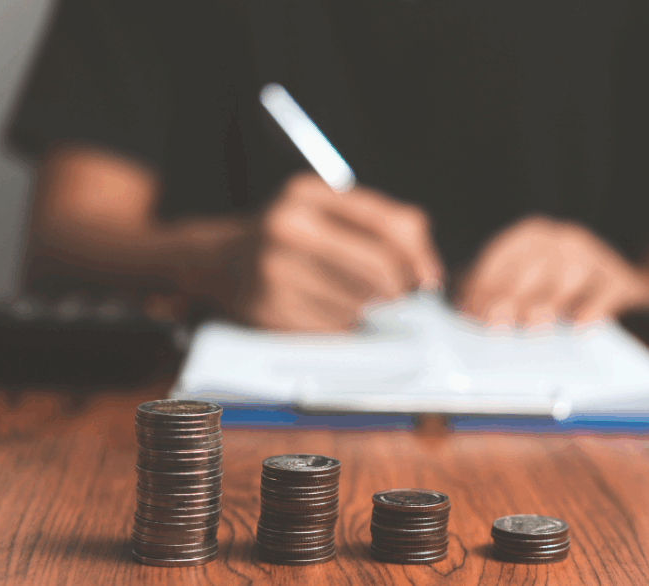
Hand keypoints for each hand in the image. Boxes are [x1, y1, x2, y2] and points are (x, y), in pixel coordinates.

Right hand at [237, 173, 443, 330]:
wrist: (219, 262)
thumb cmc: (289, 238)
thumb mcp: (326, 211)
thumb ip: (380, 226)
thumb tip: (426, 273)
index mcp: (307, 193)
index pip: (388, 224)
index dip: (419, 255)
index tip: (429, 278)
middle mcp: (287, 227)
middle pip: (379, 269)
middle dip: (399, 290)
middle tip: (401, 298)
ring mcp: (275, 271)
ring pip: (360, 304)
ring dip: (369, 311)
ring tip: (352, 301)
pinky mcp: (269, 310)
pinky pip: (334, 329)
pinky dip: (344, 328)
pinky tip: (330, 314)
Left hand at [455, 215, 648, 326]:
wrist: (615, 280)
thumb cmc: (554, 283)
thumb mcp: (521, 278)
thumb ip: (491, 291)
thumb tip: (466, 312)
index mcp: (529, 235)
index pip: (501, 258)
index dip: (484, 288)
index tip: (473, 313)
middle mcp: (560, 239)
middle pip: (532, 267)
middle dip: (512, 298)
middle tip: (497, 327)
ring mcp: (591, 255)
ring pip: (567, 276)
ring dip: (548, 305)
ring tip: (532, 329)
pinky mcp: (616, 277)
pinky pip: (602, 293)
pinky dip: (589, 310)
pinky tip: (576, 327)